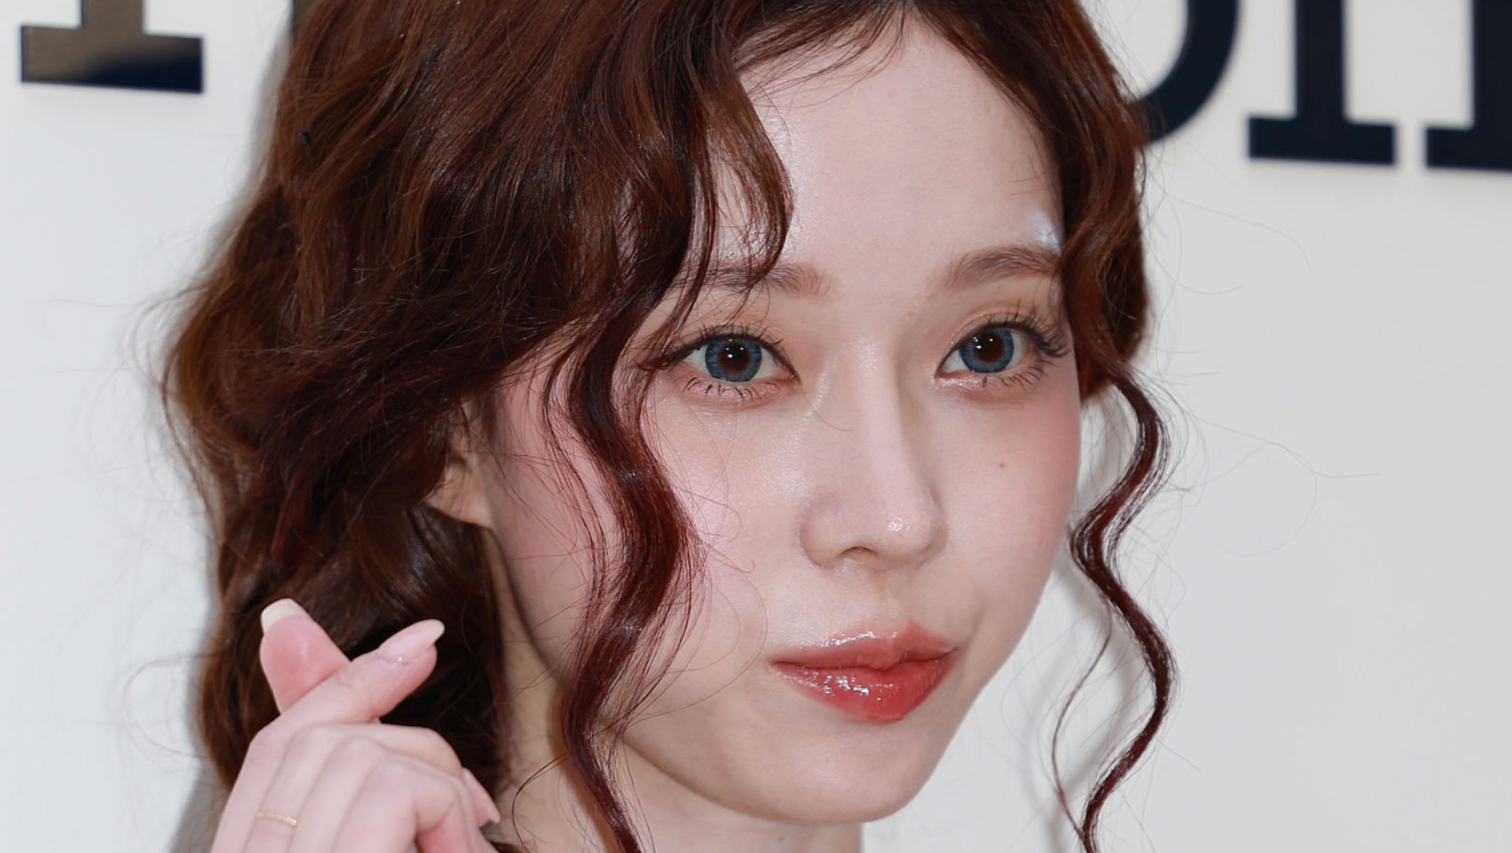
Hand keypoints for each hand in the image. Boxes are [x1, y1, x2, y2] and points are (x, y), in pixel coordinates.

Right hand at [207, 599, 502, 852]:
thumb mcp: (389, 834)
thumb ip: (360, 766)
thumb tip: (301, 634)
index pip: (280, 745)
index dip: (351, 683)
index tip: (425, 638)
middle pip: (319, 739)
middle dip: (415, 748)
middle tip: (474, 809)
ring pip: (363, 755)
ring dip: (440, 789)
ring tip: (463, 847)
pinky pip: (390, 789)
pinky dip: (445, 810)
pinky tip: (457, 850)